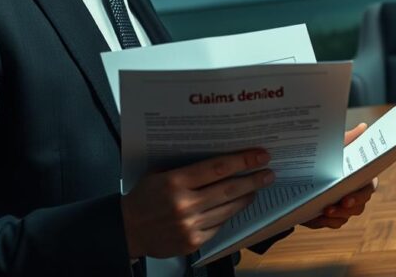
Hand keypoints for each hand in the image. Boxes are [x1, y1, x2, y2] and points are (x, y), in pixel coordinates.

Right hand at [121, 149, 274, 257]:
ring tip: (257, 188)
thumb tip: (219, 154)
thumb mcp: (159, 173)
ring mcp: (190, 225)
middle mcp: (184, 204)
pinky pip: (219, 225)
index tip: (260, 156)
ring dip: (246, 197)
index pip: (217, 168)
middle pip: (229, 189)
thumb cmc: (143, 198)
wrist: (126, 230)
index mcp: (175, 182)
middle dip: (253, 179)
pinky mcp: (193, 242)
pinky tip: (235, 205)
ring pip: (228, 209)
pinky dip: (229, 214)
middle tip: (268, 172)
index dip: (243, 161)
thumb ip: (186, 166)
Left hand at [302, 123, 377, 229]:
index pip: (369, 186)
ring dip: (338, 214)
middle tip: (340, 203)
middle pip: (360, 204)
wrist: (302, 177)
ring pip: (348, 215)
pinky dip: (327, 221)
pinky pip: (335, 223)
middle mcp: (355, 194)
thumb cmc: (327, 160)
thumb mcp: (335, 149)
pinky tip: (318, 216)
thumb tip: (363, 127)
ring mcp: (345, 208)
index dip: (362, 192)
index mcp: (360, 177)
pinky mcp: (333, 218)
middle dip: (351, 205)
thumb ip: (348, 139)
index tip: (350, 192)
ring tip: (325, 210)